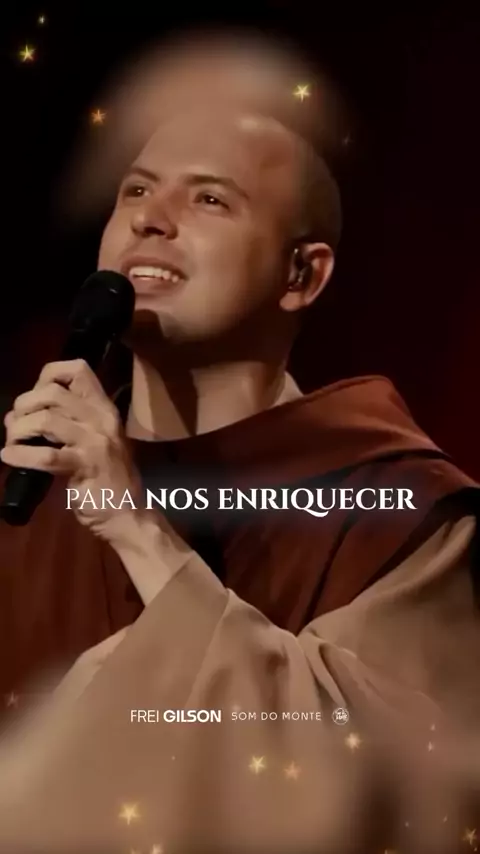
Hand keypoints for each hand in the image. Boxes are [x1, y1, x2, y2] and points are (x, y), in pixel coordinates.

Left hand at [1, 359, 141, 540]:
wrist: (128, 513)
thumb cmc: (107, 478)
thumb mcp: (93, 441)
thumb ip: (62, 424)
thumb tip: (16, 416)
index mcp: (104, 408)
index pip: (77, 369)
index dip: (47, 376)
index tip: (36, 397)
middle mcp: (102, 419)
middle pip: (52, 392)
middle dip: (24, 405)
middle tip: (16, 425)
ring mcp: (95, 442)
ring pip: (45, 420)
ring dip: (18, 430)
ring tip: (12, 442)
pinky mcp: (85, 466)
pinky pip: (46, 456)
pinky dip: (20, 455)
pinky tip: (9, 457)